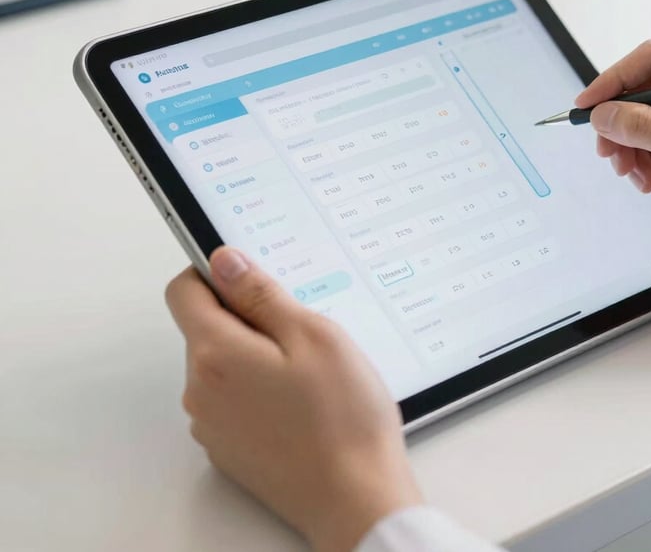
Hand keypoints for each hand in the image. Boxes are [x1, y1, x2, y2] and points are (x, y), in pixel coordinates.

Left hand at [166, 248, 420, 551]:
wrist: (356, 500)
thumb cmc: (342, 419)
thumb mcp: (312, 334)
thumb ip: (260, 294)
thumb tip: (224, 261)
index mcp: (215, 354)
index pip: (183, 290)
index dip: (215, 273)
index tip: (251, 277)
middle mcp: (200, 391)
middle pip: (206, 327)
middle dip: (247, 318)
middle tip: (301, 332)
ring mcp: (211, 424)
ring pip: (222, 363)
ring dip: (255, 355)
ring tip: (307, 373)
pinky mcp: (228, 449)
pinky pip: (232, 399)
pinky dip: (258, 389)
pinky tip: (300, 403)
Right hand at [575, 40, 650, 257]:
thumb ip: (645, 129)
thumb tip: (605, 114)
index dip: (614, 80)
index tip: (588, 105)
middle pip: (645, 92)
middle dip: (621, 124)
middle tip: (608, 150)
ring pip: (646, 120)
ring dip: (631, 148)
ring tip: (634, 174)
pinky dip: (646, 161)